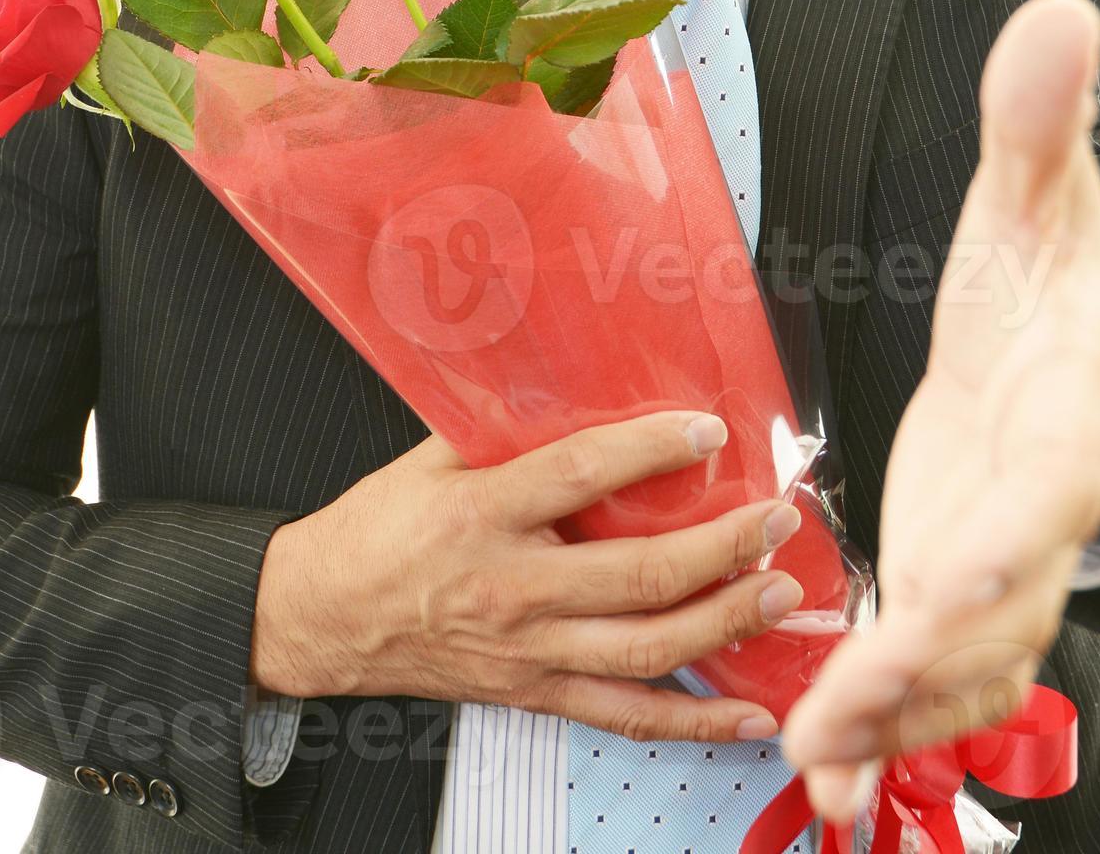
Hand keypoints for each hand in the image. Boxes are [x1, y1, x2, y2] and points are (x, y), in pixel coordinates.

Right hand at [251, 410, 809, 742]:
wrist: (319, 618)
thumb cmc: (374, 534)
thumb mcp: (427, 460)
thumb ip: (501, 426)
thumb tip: (571, 379)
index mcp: (481, 515)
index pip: (579, 476)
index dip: (649, 450)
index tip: (707, 431)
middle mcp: (512, 588)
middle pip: (637, 574)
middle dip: (723, 548)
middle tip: (775, 520)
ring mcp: (528, 650)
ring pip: (646, 648)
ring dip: (725, 622)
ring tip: (780, 593)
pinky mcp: (534, 692)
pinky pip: (627, 715)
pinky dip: (695, 721)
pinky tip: (748, 712)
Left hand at [781, 0, 1099, 821]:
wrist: (1094, 370)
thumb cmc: (1060, 286)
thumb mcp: (1042, 200)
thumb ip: (1038, 121)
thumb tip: (1059, 8)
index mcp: (1064, 418)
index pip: (1046, 485)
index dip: (1014, 535)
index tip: (967, 577)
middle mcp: (1039, 517)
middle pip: (1001, 609)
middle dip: (930, 663)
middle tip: (855, 709)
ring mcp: (1000, 572)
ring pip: (962, 669)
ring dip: (893, 719)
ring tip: (820, 766)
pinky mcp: (953, 598)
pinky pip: (925, 680)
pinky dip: (877, 729)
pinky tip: (817, 773)